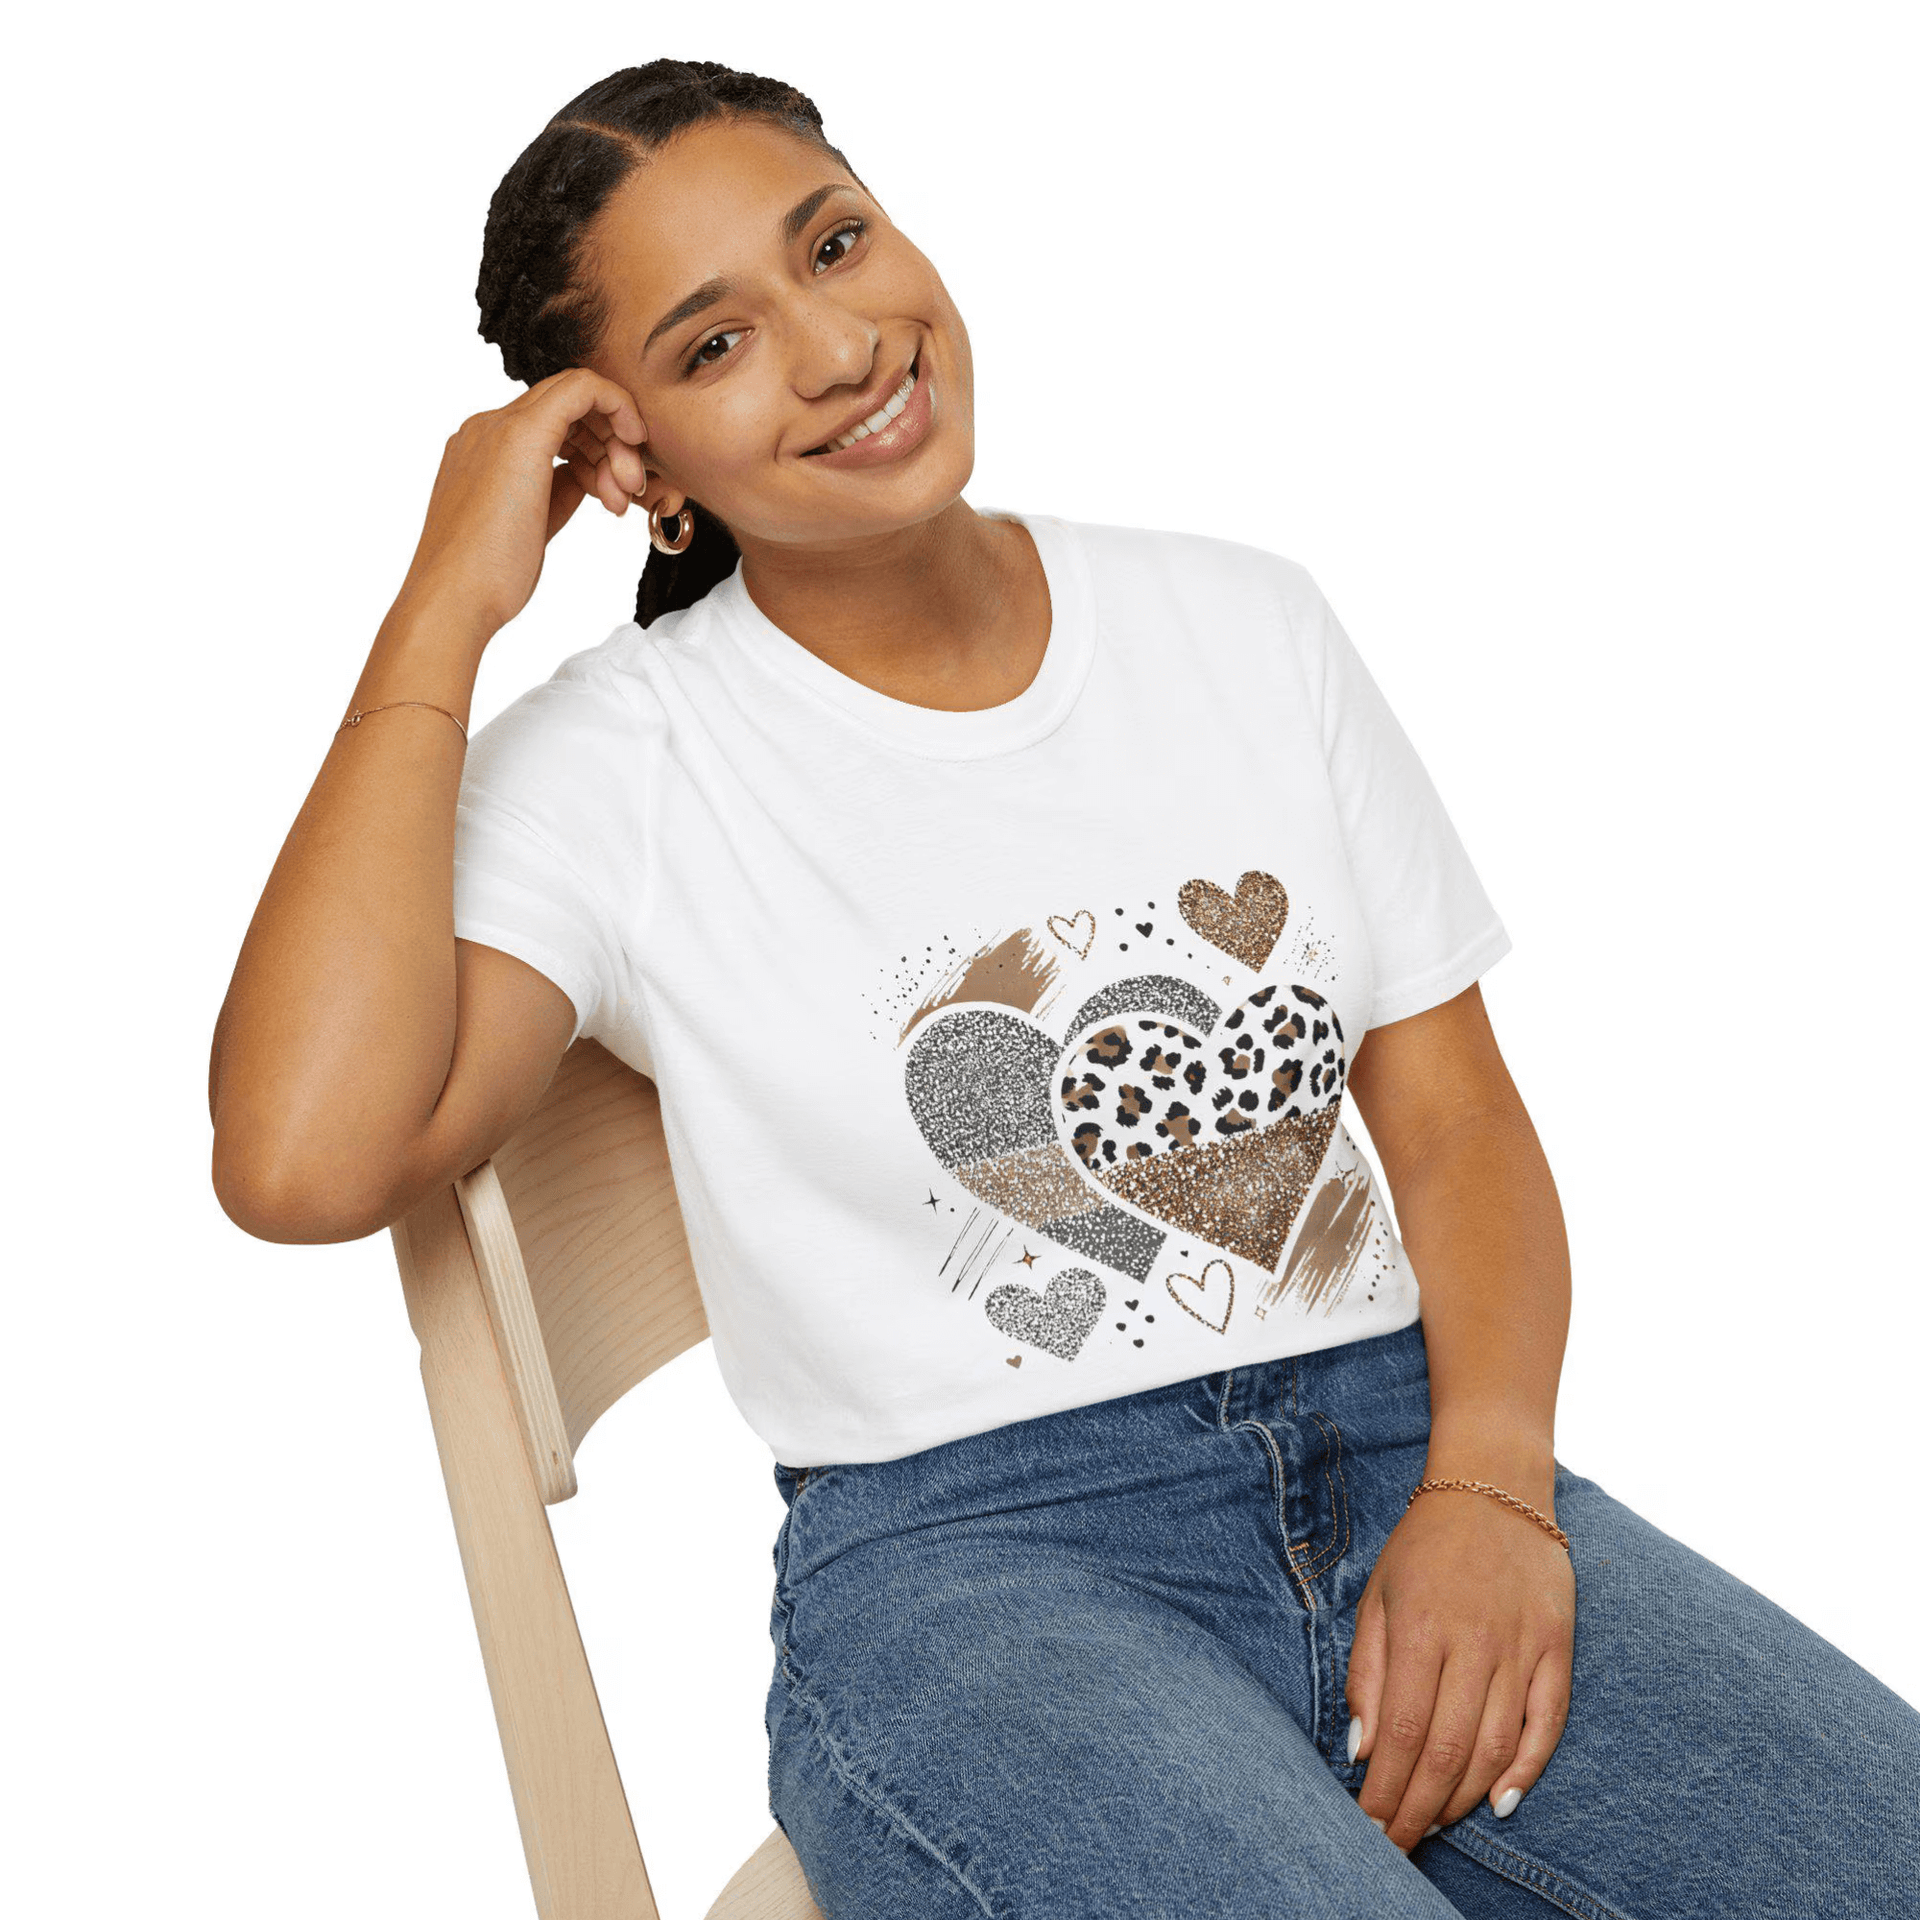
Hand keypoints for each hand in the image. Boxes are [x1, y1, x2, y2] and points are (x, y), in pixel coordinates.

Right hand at [396, 366, 648, 637]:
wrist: (454, 598)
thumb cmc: (487, 578)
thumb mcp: (532, 524)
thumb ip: (556, 491)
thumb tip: (586, 477)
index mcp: (483, 449)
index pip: (553, 422)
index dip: (594, 447)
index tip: (615, 486)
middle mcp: (487, 428)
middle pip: (567, 406)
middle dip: (611, 442)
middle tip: (629, 490)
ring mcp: (499, 427)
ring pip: (577, 396)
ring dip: (616, 442)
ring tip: (622, 498)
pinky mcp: (521, 435)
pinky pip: (583, 389)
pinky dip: (618, 408)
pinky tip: (633, 444)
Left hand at [1348, 1481, 1574, 1849]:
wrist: (1494, 1486)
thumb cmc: (1425, 1546)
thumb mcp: (1378, 1596)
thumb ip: (1367, 1673)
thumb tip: (1361, 1749)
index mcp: (1421, 1628)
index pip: (1402, 1732)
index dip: (1387, 1789)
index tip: (1370, 1826)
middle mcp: (1474, 1641)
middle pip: (1448, 1750)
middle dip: (1420, 1809)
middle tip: (1399, 1844)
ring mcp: (1521, 1645)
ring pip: (1496, 1746)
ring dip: (1464, 1797)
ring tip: (1436, 1824)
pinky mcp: (1558, 1646)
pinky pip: (1548, 1723)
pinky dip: (1527, 1769)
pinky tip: (1501, 1802)